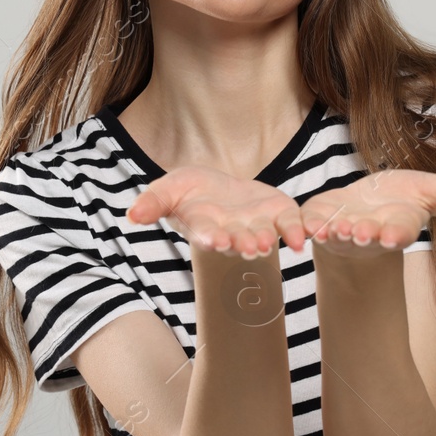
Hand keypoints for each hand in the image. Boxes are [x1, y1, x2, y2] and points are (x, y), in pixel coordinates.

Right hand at [126, 166, 308, 260]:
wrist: (219, 187)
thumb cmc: (189, 192)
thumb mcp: (168, 189)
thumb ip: (153, 203)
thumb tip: (131, 215)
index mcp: (205, 228)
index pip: (206, 234)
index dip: (210, 238)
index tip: (214, 240)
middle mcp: (232, 233)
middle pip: (237, 241)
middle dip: (242, 245)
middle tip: (248, 248)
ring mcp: (257, 226)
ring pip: (263, 236)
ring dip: (267, 241)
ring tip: (269, 243)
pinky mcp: (279, 215)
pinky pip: (290, 225)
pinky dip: (296, 231)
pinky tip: (304, 236)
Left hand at [299, 169, 435, 262]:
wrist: (364, 206)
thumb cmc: (402, 199)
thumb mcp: (435, 192)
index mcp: (399, 222)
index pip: (401, 229)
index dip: (396, 232)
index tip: (392, 235)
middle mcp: (371, 229)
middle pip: (367, 233)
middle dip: (363, 234)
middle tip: (358, 232)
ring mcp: (343, 227)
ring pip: (337, 232)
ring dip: (334, 233)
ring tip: (331, 230)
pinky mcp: (318, 218)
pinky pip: (310, 224)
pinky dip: (306, 225)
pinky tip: (303, 226)